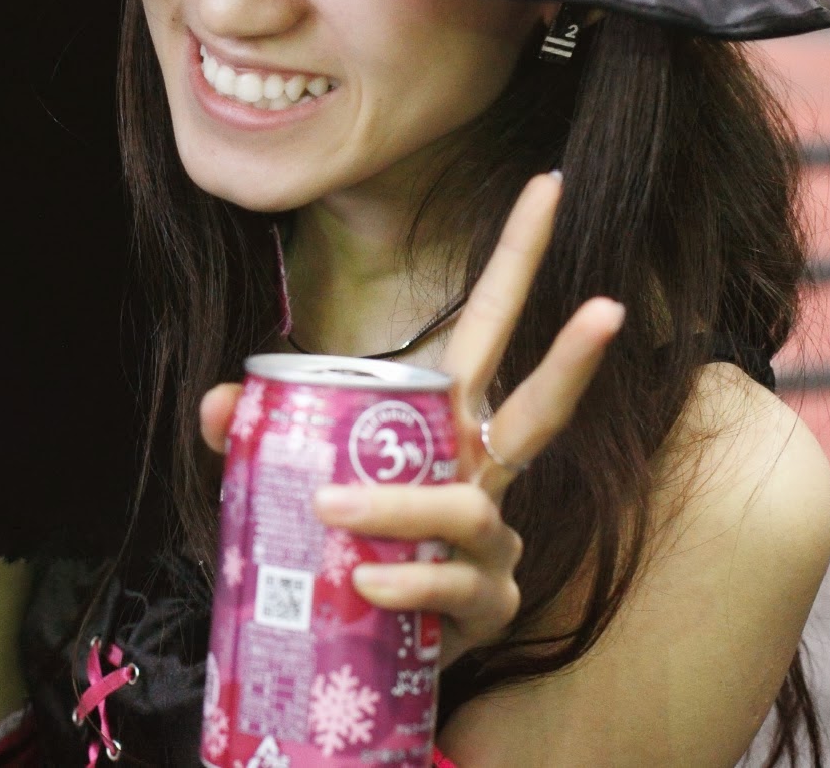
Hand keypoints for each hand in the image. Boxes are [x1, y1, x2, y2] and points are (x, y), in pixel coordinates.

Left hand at [200, 172, 622, 665]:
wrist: (353, 648)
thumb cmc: (338, 542)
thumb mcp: (288, 479)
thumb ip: (255, 436)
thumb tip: (221, 402)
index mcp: (447, 419)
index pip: (489, 326)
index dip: (518, 257)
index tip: (547, 181)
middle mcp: (484, 470)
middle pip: (544, 405)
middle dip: (574, 353)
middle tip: (609, 304)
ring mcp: (494, 541)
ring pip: (470, 508)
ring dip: (399, 504)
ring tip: (332, 509)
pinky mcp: (487, 606)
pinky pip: (450, 585)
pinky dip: (403, 581)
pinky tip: (363, 582)